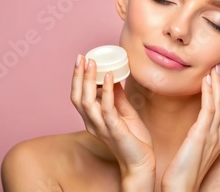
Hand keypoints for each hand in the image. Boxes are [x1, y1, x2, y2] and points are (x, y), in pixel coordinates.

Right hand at [70, 55, 154, 188]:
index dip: (78, 78)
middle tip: (81, 57)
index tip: (82, 60)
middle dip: (78, 76)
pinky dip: (107, 91)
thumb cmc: (133, 140)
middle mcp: (92, 123)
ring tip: (92, 63)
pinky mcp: (114, 130)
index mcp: (93, 119)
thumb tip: (114, 77)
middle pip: (78, 97)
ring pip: (87, 101)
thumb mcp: (125, 113)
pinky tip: (110, 76)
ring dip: (89, 80)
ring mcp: (101, 127)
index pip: (79, 96)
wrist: (141, 162)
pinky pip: (107, 109)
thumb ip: (117, 97)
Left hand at [161, 60, 219, 191]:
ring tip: (218, 64)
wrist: (181, 188)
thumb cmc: (184, 169)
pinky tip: (207, 79)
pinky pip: (209, 109)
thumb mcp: (196, 145)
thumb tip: (197, 118)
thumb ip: (200, 130)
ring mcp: (214, 135)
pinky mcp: (202, 136)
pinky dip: (210, 92)